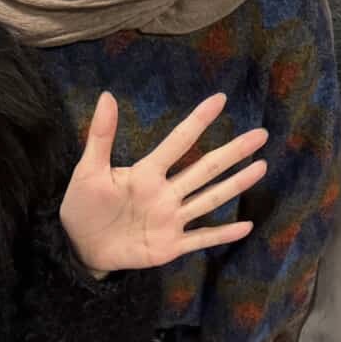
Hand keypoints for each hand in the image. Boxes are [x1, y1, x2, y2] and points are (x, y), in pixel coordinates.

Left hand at [60, 92, 267, 273]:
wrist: (79, 245)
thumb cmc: (84, 204)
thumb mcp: (88, 170)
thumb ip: (100, 135)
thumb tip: (107, 95)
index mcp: (147, 172)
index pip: (178, 142)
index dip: (198, 120)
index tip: (220, 98)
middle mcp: (166, 192)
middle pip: (206, 168)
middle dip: (233, 151)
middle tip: (261, 134)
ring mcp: (171, 219)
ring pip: (210, 198)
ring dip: (236, 184)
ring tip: (261, 166)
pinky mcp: (170, 246)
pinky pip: (201, 238)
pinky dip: (223, 233)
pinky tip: (246, 226)